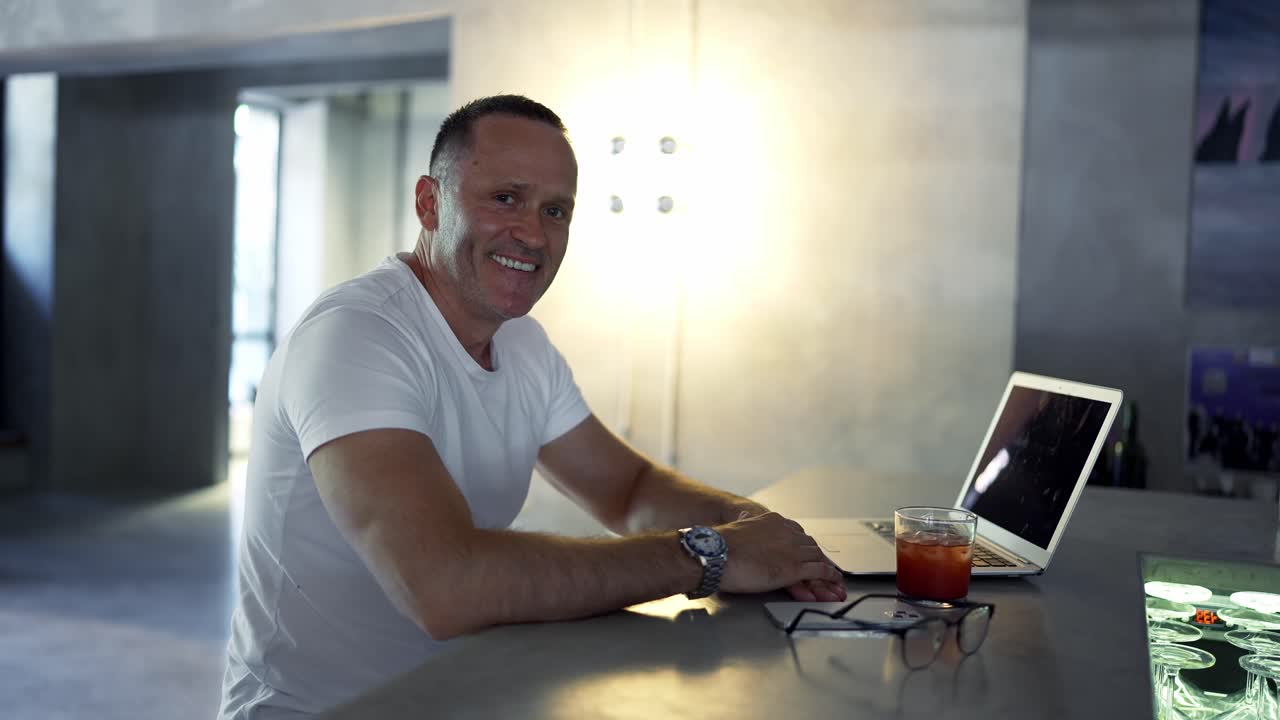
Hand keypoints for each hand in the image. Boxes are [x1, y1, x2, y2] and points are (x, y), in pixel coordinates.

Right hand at [716, 513, 845, 600]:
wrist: (717, 553)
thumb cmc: (721, 544)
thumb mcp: (738, 526)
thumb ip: (747, 524)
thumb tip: (744, 518)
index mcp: (773, 521)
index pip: (797, 533)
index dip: (804, 545)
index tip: (809, 552)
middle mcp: (787, 532)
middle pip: (810, 545)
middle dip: (819, 557)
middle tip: (826, 567)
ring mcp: (792, 550)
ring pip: (818, 558)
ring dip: (828, 569)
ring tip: (835, 579)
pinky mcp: (794, 568)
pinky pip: (819, 571)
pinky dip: (829, 576)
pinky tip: (833, 581)